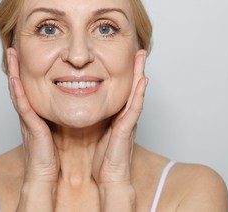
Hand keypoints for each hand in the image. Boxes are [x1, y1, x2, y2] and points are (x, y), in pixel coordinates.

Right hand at [7, 48, 59, 183]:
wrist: (45, 174)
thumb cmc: (53, 154)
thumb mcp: (58, 128)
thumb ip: (61, 116)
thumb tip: (75, 102)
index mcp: (36, 113)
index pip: (30, 88)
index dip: (26, 73)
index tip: (26, 55)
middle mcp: (29, 114)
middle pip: (20, 86)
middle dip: (17, 67)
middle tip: (14, 49)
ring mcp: (27, 119)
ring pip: (17, 92)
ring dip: (13, 72)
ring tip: (12, 55)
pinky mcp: (29, 127)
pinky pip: (22, 106)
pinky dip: (17, 92)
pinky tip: (14, 78)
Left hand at [92, 49, 147, 186]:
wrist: (110, 178)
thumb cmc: (104, 159)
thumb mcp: (98, 133)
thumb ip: (97, 120)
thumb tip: (85, 107)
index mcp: (118, 116)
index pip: (123, 91)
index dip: (127, 74)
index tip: (126, 57)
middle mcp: (126, 116)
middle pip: (133, 88)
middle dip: (136, 68)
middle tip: (139, 50)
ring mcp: (129, 122)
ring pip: (137, 94)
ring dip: (141, 75)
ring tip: (142, 57)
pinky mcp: (128, 129)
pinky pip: (135, 108)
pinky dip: (140, 94)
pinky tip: (143, 81)